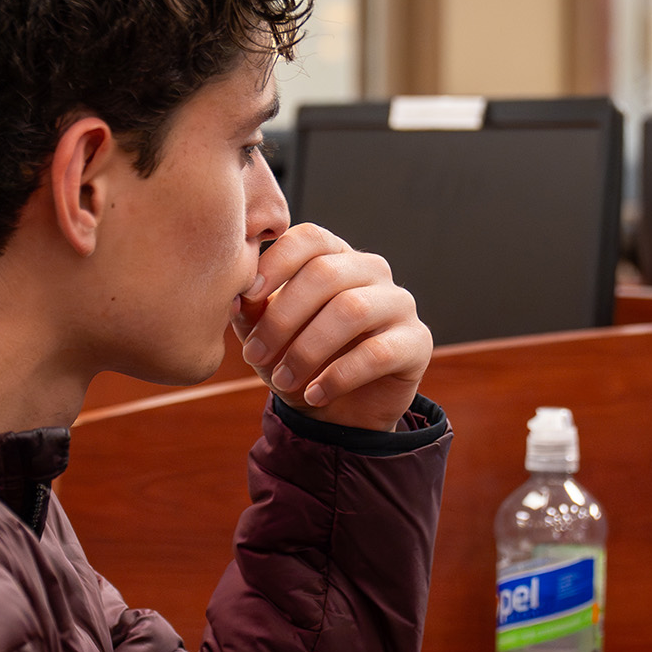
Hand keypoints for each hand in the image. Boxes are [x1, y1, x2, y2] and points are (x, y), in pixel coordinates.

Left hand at [232, 224, 432, 431]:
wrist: (340, 414)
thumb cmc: (300, 362)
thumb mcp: (267, 338)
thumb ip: (251, 312)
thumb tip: (235, 296)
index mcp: (334, 257)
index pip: (309, 238)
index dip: (276, 261)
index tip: (247, 295)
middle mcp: (371, 271)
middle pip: (326, 273)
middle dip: (283, 317)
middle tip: (255, 354)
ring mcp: (399, 303)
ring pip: (352, 309)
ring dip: (307, 349)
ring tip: (282, 380)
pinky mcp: (417, 342)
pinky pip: (377, 352)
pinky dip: (337, 376)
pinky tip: (314, 395)